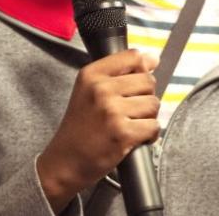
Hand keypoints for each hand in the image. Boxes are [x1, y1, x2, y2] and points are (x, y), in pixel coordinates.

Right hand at [37, 49, 159, 212]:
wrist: (65, 161)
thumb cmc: (80, 125)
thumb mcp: (88, 90)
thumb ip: (118, 72)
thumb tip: (153, 59)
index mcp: (92, 74)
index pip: (133, 56)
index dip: (144, 67)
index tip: (141, 76)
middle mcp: (100, 88)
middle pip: (148, 81)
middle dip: (146, 95)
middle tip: (132, 108)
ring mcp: (111, 111)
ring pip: (153, 104)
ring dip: (148, 116)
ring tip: (131, 123)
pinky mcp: (122, 133)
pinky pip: (153, 126)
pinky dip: (150, 134)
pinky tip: (135, 137)